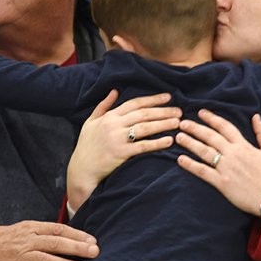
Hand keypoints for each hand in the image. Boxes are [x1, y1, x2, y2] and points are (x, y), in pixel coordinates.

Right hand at [0, 221, 98, 260]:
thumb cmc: (4, 239)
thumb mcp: (24, 229)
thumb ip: (43, 232)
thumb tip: (69, 236)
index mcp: (31, 228)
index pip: (58, 229)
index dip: (76, 234)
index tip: (92, 239)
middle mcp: (26, 242)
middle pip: (54, 243)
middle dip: (76, 247)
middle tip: (94, 251)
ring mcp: (17, 259)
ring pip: (43, 260)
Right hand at [66, 90, 180, 210]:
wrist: (81, 169)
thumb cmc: (86, 146)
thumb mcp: (91, 122)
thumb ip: (103, 106)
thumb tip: (115, 91)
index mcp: (109, 116)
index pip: (135, 103)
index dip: (153, 99)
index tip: (168, 97)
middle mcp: (114, 125)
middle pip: (143, 114)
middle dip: (163, 111)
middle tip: (179, 111)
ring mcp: (117, 139)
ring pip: (145, 128)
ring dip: (163, 124)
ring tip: (178, 123)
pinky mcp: (121, 154)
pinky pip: (143, 146)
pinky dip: (157, 143)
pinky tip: (169, 141)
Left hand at [176, 110, 260, 215]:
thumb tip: (256, 116)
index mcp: (244, 146)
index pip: (224, 127)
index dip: (211, 118)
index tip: (200, 112)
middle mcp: (233, 154)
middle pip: (210, 137)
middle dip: (195, 128)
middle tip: (182, 122)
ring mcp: (226, 168)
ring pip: (204, 151)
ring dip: (190, 143)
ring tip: (178, 137)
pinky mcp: (222, 182)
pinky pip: (203, 172)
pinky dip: (191, 165)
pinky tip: (180, 159)